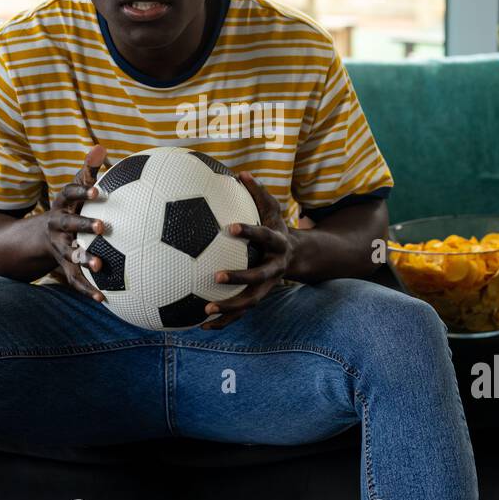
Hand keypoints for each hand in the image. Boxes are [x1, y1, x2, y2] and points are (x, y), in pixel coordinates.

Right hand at [43, 144, 110, 301]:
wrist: (36, 238)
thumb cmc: (67, 209)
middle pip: (68, 224)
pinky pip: (75, 279)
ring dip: (84, 259)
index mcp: (62, 205)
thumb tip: (100, 147)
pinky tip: (104, 299)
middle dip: (83, 225)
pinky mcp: (63, 265)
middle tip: (102, 227)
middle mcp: (57, 226)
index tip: (100, 191)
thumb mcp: (72, 191)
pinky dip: (88, 289)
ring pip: (69, 254)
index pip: (70, 193)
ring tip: (100, 265)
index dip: (83, 191)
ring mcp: (59, 247)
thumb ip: (86, 172)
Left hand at [202, 171, 292, 328]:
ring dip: (229, 308)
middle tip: (217, 277)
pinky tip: (202, 327)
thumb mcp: (272, 209)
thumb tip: (241, 172)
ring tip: (204, 313)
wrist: (296, 256)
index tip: (229, 227)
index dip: (249, 232)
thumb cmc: (275, 227)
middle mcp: (274, 267)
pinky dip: (224, 321)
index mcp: (277, 243)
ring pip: (250, 301)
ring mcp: (267, 286)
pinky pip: (241, 313)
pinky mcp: (258, 297)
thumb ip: (258, 192)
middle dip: (240, 277)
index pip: (264, 237)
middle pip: (259, 276)